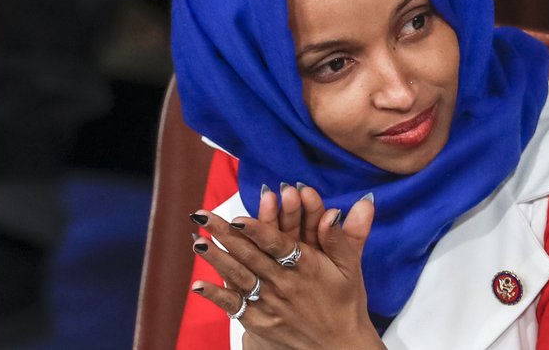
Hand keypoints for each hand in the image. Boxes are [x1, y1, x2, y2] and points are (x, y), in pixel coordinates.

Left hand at [190, 193, 381, 349]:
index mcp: (306, 266)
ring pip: (239, 277)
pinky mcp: (261, 321)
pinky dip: (216, 296)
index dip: (258, 231)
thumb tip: (335, 212)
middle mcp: (285, 284)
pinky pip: (235, 307)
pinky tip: (197, 284)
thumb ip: (341, 237)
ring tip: (197, 241)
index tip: (238, 218)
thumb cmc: (345, 302)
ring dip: (216, 259)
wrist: (340, 347)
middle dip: (224, 234)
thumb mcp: (350, 267)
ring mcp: (271, 304)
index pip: (278, 245)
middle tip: (202, 215)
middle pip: (250, 256)